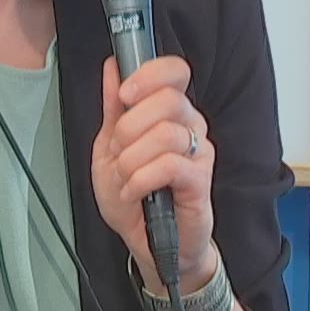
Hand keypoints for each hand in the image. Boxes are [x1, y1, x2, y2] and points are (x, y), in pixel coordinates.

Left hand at [91, 55, 218, 288]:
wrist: (149, 242)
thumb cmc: (134, 197)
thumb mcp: (109, 148)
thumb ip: (113, 109)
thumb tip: (112, 67)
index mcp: (170, 112)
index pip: (174, 71)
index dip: (149, 75)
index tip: (125, 94)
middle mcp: (190, 126)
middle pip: (167, 99)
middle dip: (129, 128)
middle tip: (119, 153)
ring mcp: (199, 153)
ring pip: (165, 134)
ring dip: (131, 160)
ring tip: (125, 178)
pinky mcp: (200, 181)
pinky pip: (170, 165)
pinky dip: (141, 179)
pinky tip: (135, 191)